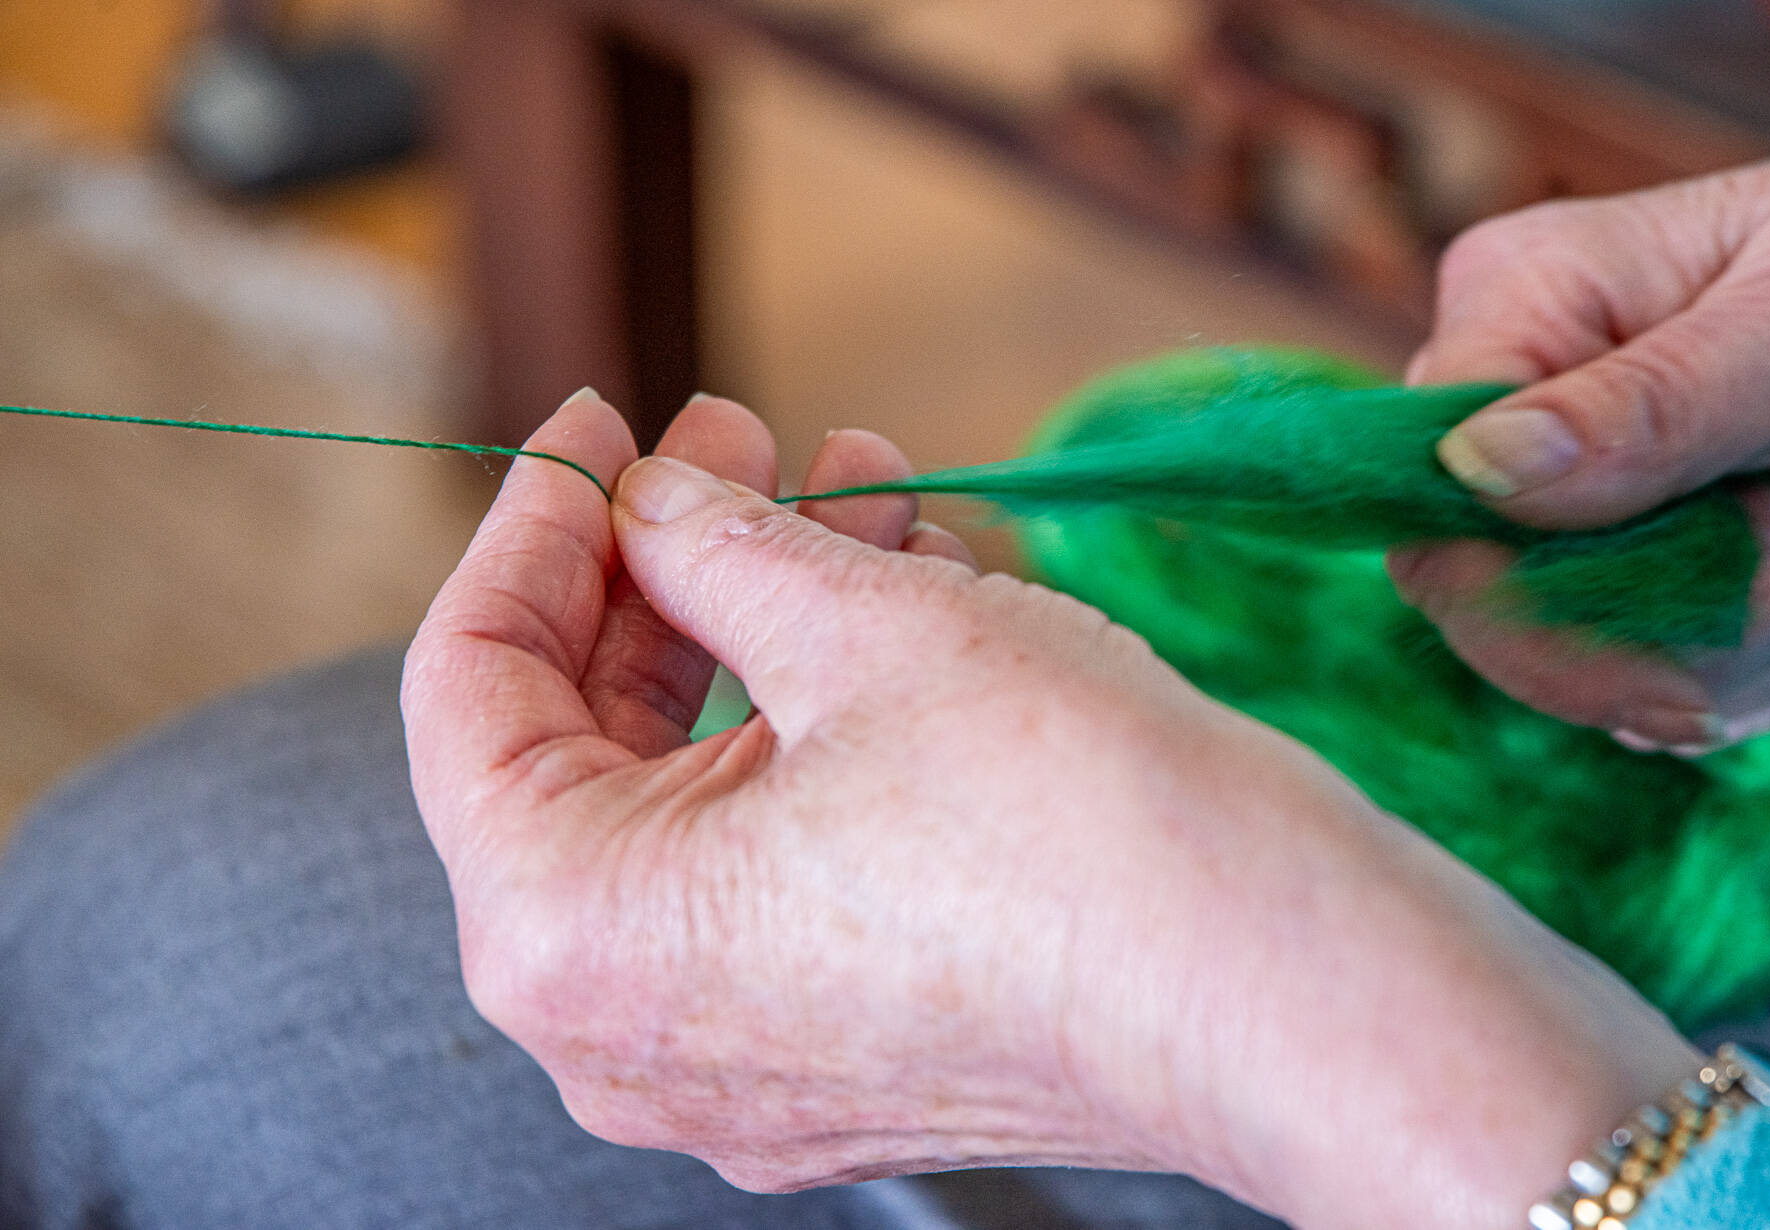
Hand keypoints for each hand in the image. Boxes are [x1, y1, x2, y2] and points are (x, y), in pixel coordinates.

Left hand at [402, 391, 1699, 1229]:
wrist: (1288, 990)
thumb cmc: (1076, 820)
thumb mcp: (864, 628)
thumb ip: (710, 546)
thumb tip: (652, 500)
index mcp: (569, 930)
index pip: (467, 688)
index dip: (532, 521)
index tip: (597, 421)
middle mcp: (625, 1030)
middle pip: (589, 744)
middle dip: (670, 565)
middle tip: (735, 439)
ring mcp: (737, 1060)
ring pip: (703, 795)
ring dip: (770, 629)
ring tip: (860, 494)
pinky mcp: (843, 1056)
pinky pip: (785, 860)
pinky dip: (826, 730)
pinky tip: (909, 601)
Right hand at [1393, 7, 1769, 744]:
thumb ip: (1650, 406)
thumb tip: (1476, 473)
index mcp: (1519, 295)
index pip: (1432, 492)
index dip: (1527, 602)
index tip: (1680, 665)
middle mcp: (1502, 378)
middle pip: (1470, 578)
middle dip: (1628, 634)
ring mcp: (1547, 454)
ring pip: (1535, 624)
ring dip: (1684, 646)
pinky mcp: (1600, 517)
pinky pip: (1593, 632)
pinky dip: (1697, 652)